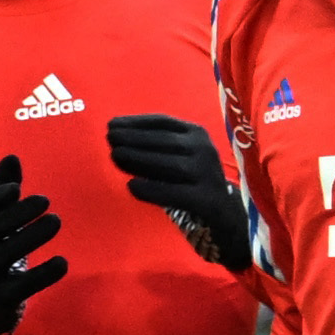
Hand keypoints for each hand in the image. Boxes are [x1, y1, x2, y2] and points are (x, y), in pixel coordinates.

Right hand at [0, 153, 66, 334]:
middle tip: (46, 201)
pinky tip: (63, 261)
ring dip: (31, 237)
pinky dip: (43, 275)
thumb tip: (12, 156)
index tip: (15, 188)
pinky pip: (22, 286)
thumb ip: (2, 191)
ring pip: (4, 257)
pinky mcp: (1, 298)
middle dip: (15, 215)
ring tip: (55, 221)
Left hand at [104, 113, 254, 277]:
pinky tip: (132, 187)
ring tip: (115, 156)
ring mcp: (208, 175)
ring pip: (170, 165)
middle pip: (166, 141)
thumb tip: (117, 138)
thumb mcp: (179, 154)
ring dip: (140, 159)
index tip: (112, 124)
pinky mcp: (206, 200)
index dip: (136, 122)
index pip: (164, 122)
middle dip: (134, 139)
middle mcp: (206, 151)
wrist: (225, 212)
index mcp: (198, 134)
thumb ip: (154, 146)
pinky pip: (176, 194)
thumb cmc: (190, 179)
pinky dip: (152, 190)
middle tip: (109, 139)